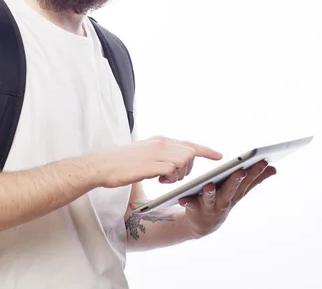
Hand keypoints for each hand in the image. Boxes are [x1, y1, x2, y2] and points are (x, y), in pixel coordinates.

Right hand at [91, 136, 222, 188]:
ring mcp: (156, 153)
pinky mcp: (151, 164)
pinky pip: (173, 170)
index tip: (219, 156)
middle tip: (172, 177)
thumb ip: (161, 155)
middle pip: (189, 153)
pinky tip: (159, 180)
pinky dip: (171, 178)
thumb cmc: (121, 163)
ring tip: (164, 179)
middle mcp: (160, 143)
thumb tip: (176, 164)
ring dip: (179, 174)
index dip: (205, 150)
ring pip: (184, 161)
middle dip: (188, 169)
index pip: (188, 143)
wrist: (102, 165)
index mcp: (159, 140)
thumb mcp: (145, 154)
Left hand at [179, 160, 276, 238]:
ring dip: (210, 193)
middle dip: (236, 181)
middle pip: (231, 190)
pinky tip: (182, 199)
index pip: (247, 181)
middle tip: (240, 171)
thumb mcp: (239, 191)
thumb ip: (254, 180)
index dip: (256, 172)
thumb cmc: (222, 201)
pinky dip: (187, 202)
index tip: (264, 161)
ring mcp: (210, 207)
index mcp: (235, 193)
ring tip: (209, 185)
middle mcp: (225, 201)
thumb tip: (274, 168)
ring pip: (211, 199)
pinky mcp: (195, 209)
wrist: (203, 224)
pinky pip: (190, 205)